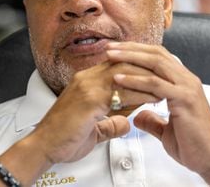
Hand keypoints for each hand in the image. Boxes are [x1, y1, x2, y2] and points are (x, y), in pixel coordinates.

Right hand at [27, 61, 160, 163]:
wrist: (43, 147)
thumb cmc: (63, 138)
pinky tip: (154, 99)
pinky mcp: (90, 99)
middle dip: (146, 68)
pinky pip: (122, 92)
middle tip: (166, 76)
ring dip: (147, 79)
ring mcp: (87, 87)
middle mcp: (86, 79)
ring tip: (165, 87)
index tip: (156, 74)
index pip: (117, 65)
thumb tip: (124, 123)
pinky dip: (140, 94)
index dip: (138, 68)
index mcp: (85, 81)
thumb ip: (109, 123)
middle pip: (123, 62)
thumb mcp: (92, 129)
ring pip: (125, 73)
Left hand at [105, 42, 209, 173]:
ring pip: (156, 63)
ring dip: (130, 57)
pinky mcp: (184, 99)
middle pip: (156, 54)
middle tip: (109, 47)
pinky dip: (135, 80)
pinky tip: (119, 79)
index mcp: (184, 83)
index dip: (137, 51)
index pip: (159, 57)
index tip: (116, 51)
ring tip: (110, 56)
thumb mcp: (166, 129)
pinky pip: (156, 84)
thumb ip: (153, 120)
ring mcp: (187, 87)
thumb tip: (139, 116)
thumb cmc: (193, 146)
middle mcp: (187, 80)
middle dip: (130, 48)